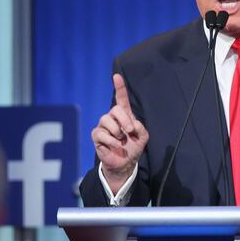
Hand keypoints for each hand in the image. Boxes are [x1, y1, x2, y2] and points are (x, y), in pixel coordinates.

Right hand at [91, 74, 148, 193]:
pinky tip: (116, 146)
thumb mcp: (143, 138)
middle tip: (129, 131)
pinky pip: (101, 133)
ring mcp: (103, 126)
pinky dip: (112, 141)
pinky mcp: (97, 135)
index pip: (121, 98)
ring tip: (121, 140)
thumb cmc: (133, 148)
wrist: (125, 164)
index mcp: (124, 115)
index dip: (119, 87)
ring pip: (106, 119)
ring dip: (117, 131)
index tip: (117, 76)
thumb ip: (141, 128)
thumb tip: (132, 124)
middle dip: (124, 120)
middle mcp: (112, 118)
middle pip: (115, 109)